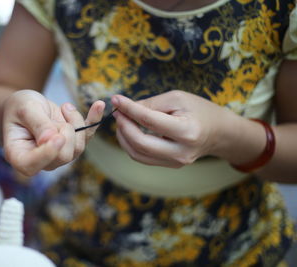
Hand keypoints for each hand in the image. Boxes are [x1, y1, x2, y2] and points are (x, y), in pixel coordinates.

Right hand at [3, 90, 104, 177]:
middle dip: (65, 131)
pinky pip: (88, 136)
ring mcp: (59, 155)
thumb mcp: (24, 108)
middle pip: (63, 156)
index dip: (47, 153)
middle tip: (58, 112)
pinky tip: (99, 105)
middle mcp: (42, 161)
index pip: (33, 165)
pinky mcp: (73, 144)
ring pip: (78, 147)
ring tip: (65, 107)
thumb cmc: (19, 107)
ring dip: (75, 122)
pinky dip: (94, 119)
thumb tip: (51, 139)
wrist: (28, 105)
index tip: (57, 137)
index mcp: (20, 156)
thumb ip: (37, 123)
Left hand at [111, 90, 235, 167]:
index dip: (129, 109)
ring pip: (138, 154)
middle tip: (117, 112)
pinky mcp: (170, 165)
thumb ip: (151, 104)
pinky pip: (143, 157)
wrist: (219, 132)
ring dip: (124, 137)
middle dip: (123, 126)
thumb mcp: (177, 98)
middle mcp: (181, 151)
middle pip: (140, 143)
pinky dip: (131, 144)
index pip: (149, 120)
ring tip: (122, 120)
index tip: (116, 99)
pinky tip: (129, 131)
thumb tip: (125, 108)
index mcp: (187, 131)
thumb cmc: (198, 110)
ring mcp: (176, 162)